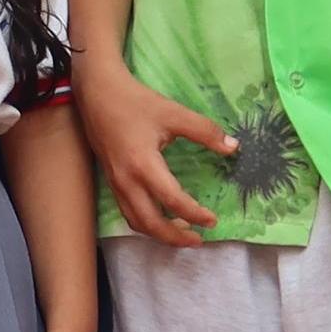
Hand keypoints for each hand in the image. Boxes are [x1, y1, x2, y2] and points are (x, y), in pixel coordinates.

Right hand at [76, 67, 231, 245]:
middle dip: (176, 237)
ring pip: (137, 222)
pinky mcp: (111, 181)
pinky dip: (146, 223)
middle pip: (151, 223)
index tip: (213, 219)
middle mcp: (126, 181)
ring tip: (183, 232)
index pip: (173, 201)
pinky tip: (161, 216)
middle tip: (199, 239)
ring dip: (160, 234)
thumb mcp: (173, 113)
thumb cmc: (136, 102)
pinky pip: (128, 212)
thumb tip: (233, 146)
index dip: (195, 214)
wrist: (97, 93)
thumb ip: (204, 131)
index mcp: (143, 164)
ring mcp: (116, 184)